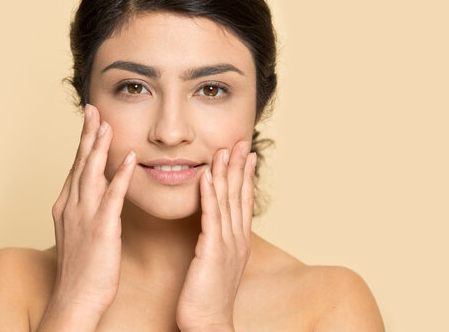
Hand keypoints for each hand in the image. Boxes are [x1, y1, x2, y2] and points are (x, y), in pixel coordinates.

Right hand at [49, 104, 135, 315]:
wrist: (76, 298)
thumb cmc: (82, 267)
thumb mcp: (79, 230)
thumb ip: (86, 207)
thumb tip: (97, 191)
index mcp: (67, 205)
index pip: (77, 166)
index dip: (84, 142)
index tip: (91, 120)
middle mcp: (71, 205)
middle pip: (81, 163)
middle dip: (88, 134)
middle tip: (93, 109)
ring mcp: (84, 217)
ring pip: (91, 174)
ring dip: (100, 147)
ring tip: (107, 124)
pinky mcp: (100, 230)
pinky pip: (112, 198)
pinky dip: (120, 176)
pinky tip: (130, 159)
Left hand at [176, 141, 255, 330]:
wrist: (209, 324)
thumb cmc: (208, 296)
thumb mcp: (217, 264)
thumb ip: (218, 241)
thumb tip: (216, 227)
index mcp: (238, 241)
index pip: (243, 202)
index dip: (245, 176)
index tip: (246, 154)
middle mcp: (237, 239)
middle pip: (240, 196)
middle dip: (240, 167)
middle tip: (242, 141)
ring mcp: (227, 244)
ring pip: (227, 202)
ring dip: (226, 174)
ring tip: (225, 150)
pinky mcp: (212, 251)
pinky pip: (211, 218)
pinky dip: (209, 195)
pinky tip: (207, 176)